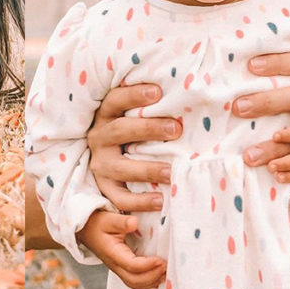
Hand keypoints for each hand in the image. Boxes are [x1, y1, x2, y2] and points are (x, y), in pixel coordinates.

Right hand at [77, 211, 165, 288]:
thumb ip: (122, 221)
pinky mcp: (121, 267)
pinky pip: (134, 280)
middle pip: (134, 280)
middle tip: (167, 266)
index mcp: (112, 253)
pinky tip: (158, 274)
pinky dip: (147, 281)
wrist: (84, 227)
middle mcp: (114, 264)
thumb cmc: (97, 221)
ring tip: (166, 273)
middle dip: (152, 276)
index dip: (148, 265)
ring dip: (151, 281)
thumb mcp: (108, 218)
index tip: (161, 259)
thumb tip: (135, 223)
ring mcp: (117, 267)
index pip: (131, 265)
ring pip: (134, 283)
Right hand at [87, 84, 178, 212]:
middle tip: (176, 130)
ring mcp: (100, 163)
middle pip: (120, 130)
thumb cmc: (132, 129)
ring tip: (171, 172)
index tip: (158, 93)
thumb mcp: (132, 113)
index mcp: (106, 114)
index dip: (134, 95)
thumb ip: (151, 104)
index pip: (115, 100)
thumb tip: (189, 87)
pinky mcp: (104, 186)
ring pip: (120, 167)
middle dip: (149, 129)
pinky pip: (119, 197)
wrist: (107, 158)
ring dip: (147, 168)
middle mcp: (99, 137)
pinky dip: (139, 201)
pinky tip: (160, 200)